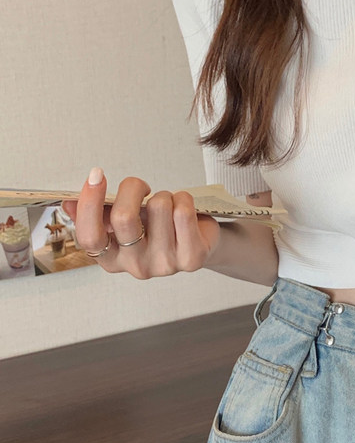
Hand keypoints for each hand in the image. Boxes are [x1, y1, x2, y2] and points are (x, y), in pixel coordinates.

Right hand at [60, 168, 221, 279]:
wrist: (199, 241)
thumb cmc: (158, 228)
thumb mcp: (126, 222)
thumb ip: (99, 214)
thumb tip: (67, 203)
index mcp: (111, 259)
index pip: (89, 236)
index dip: (89, 204)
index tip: (95, 175)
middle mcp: (136, 267)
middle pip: (124, 218)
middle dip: (133, 188)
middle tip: (141, 186)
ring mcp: (164, 265)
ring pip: (159, 207)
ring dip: (164, 196)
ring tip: (168, 205)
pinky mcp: (190, 259)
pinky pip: (183, 213)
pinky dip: (184, 199)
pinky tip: (184, 207)